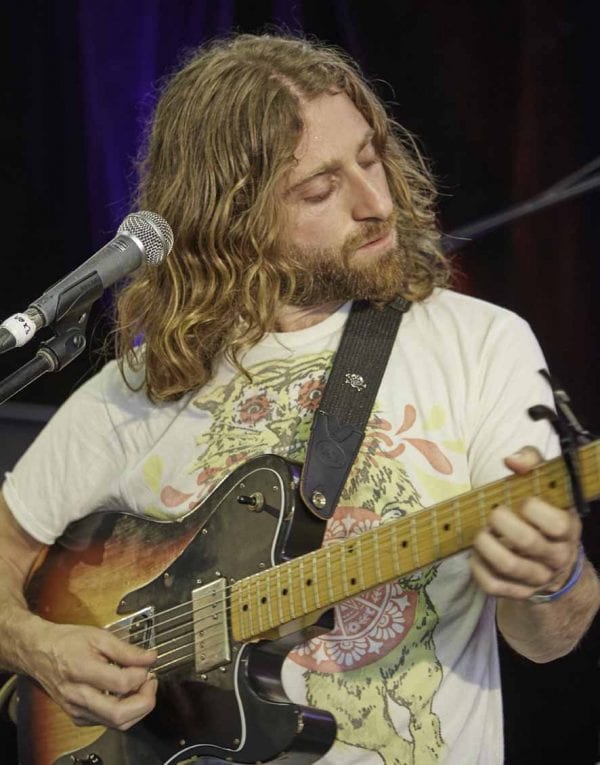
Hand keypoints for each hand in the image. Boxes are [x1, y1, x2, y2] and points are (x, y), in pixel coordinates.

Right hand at [31, 621, 157, 728]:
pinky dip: (124, 711)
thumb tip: (150, 658)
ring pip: (117, 724)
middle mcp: (78, 697)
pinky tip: (126, 694)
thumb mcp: (99, 637)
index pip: (121, 684)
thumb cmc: (67, 643)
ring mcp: (77, 711)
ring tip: (142, 686)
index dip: (141, 675)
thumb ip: (126, 650)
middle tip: (151, 681)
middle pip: (119, 715)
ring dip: (138, 708)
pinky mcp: (78, 717)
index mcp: (82, 672)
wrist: (40, 653)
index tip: (148, 664)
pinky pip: (108, 722)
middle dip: (145, 701)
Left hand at [470, 446, 581, 600]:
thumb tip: (511, 461)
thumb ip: (533, 462)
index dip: (533, 509)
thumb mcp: (547, 485)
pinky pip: (493, 585)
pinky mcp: (517, 592)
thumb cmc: (545, 511)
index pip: (556, 523)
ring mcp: (537, 578)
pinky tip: (476, 553)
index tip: (522, 500)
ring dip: (486, 544)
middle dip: (502, 522)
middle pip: (527, 542)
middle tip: (493, 513)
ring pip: (508, 565)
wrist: (556, 562)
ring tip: (482, 532)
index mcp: (568, 529)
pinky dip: (477, 568)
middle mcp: (556, 557)